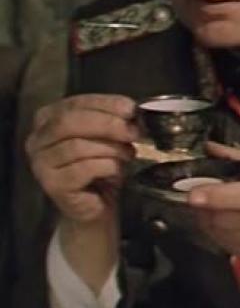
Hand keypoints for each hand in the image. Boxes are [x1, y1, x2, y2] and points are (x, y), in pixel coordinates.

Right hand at [26, 94, 137, 223]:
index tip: (131, 108)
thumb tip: (131, 110)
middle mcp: (38, 139)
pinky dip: (106, 166)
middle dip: (107, 124)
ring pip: (77, 146)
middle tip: (133, 131)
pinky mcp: (53, 185)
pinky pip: (82, 169)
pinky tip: (116, 170)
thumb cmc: (101, 167)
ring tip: (127, 154)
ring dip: (110, 149)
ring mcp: (41, 164)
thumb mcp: (108, 136)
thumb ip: (114, 119)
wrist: (97, 205)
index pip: (76, 103)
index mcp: (49, 119)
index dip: (105, 104)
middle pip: (70, 122)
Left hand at [190, 141, 239, 301]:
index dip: (217, 196)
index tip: (194, 195)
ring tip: (217, 206)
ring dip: (211, 219)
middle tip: (200, 192)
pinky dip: (221, 233)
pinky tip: (232, 222)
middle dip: (206, 206)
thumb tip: (211, 148)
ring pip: (221, 234)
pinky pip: (227, 247)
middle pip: (223, 218)